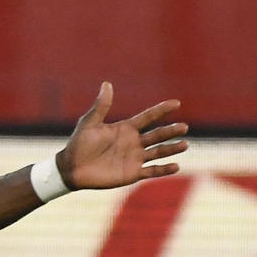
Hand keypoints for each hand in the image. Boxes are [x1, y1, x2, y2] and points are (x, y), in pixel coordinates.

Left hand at [57, 82, 188, 189]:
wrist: (72, 168)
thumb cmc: (79, 144)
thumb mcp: (90, 123)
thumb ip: (101, 106)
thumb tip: (106, 83)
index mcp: (125, 128)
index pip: (148, 117)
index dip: (161, 110)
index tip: (176, 103)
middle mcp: (133, 142)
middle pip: (157, 135)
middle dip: (170, 131)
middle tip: (184, 127)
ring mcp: (135, 158)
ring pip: (158, 152)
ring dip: (171, 149)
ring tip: (185, 144)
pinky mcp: (133, 173)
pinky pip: (152, 171)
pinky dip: (164, 169)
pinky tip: (176, 166)